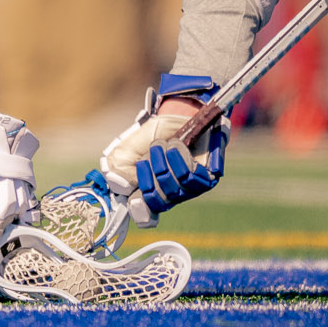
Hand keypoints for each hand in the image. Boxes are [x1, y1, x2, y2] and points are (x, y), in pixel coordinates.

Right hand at [100, 76, 228, 225]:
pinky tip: (175, 147)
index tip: (134, 198)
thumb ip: (120, 167)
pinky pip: (189, 177)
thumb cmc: (156, 134)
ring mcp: (191, 188)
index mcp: (153, 192)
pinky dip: (178, 159)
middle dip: (148, 174)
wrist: (181, 114)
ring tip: (163, 146)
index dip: (140, 208)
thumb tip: (122, 189)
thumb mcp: (130, 148)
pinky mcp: (208, 177)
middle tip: (148, 155)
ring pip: (172, 188)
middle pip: (158, 200)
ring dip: (162, 163)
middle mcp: (172, 194)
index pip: (146, 212)